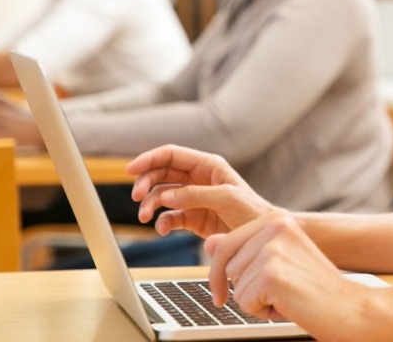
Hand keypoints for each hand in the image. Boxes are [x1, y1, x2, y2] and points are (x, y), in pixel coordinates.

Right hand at [128, 145, 276, 237]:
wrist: (262, 239)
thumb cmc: (253, 213)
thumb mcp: (226, 199)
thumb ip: (196, 195)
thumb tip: (167, 197)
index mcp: (208, 165)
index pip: (171, 155)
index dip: (149, 159)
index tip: (130, 170)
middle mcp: (198, 179)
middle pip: (162, 173)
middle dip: (146, 183)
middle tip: (137, 198)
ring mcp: (193, 199)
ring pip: (162, 195)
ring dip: (150, 205)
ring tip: (144, 217)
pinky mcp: (192, 219)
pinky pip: (169, 217)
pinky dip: (161, 222)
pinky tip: (161, 229)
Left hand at [205, 211, 366, 334]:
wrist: (349, 308)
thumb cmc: (316, 288)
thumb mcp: (279, 261)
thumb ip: (245, 250)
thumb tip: (209, 242)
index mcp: (276, 219)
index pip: (226, 244)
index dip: (220, 274)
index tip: (221, 293)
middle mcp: (274, 227)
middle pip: (226, 265)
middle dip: (245, 288)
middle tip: (278, 293)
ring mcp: (272, 249)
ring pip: (235, 285)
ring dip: (256, 301)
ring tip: (287, 297)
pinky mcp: (271, 274)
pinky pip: (243, 302)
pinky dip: (262, 312)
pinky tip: (287, 306)